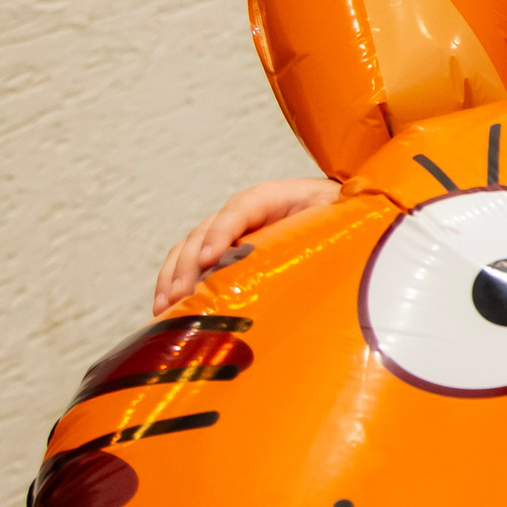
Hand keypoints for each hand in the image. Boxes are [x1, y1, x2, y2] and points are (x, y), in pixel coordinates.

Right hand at [152, 177, 341, 314]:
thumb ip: (330, 226)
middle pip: (206, 230)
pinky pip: (191, 265)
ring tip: (166, 305)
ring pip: (190, 248)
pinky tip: (164, 308)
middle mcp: (244, 214)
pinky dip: (173, 283)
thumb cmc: (340, 218)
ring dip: (174, 276)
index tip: (210, 259)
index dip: (222, 232)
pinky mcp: (224, 255)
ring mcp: (230, 233)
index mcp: (273, 198)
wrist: (342, 218)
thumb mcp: (338, 216)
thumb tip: (327, 256)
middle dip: (189, 263)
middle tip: (181, 294)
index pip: (242, 208)